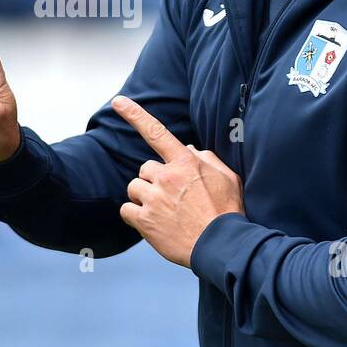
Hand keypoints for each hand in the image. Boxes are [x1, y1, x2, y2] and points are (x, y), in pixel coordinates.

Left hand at [112, 95, 243, 267]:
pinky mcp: (145, 220)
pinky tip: (152, 223)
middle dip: (153, 180)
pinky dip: (135, 215)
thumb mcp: (227, 177)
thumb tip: (190, 149)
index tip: (118, 102)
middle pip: (145, 168)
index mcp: (185, 162)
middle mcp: (166, 176)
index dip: (135, 114)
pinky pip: (126, 210)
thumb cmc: (228, 211)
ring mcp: (154, 198)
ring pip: (134, 188)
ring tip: (164, 212)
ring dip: (144, 197)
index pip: (156, 132)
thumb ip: (207, 158)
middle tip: (171, 197)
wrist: (222, 245)